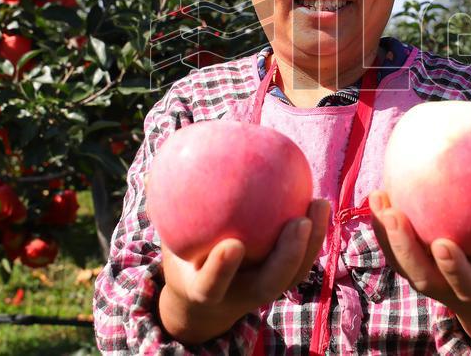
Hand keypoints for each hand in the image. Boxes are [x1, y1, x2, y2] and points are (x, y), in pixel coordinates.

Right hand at [158, 198, 329, 343]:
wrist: (203, 300)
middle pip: (267, 286)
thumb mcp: (170, 239)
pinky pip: (300, 259)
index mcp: (203, 290)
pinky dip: (313, 234)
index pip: (212, 285)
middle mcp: (237, 296)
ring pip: (292, 275)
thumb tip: (151, 171)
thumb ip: (164, 210)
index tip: (231, 245)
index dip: (222, 269)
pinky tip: (318, 199)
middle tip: (298, 222)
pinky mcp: (280, 282)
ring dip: (311, 243)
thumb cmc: (184, 256)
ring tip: (319, 203)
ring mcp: (263, 292)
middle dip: (286, 257)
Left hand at [368, 174, 470, 311]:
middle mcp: (444, 287)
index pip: (462, 279)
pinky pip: (388, 248)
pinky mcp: (407, 267)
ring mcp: (422, 279)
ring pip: (398, 260)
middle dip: (405, 245)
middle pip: (419, 272)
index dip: (451, 266)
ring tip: (379, 196)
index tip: (444, 244)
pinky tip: (376, 194)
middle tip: (396, 213)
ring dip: (384, 232)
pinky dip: (378, 225)